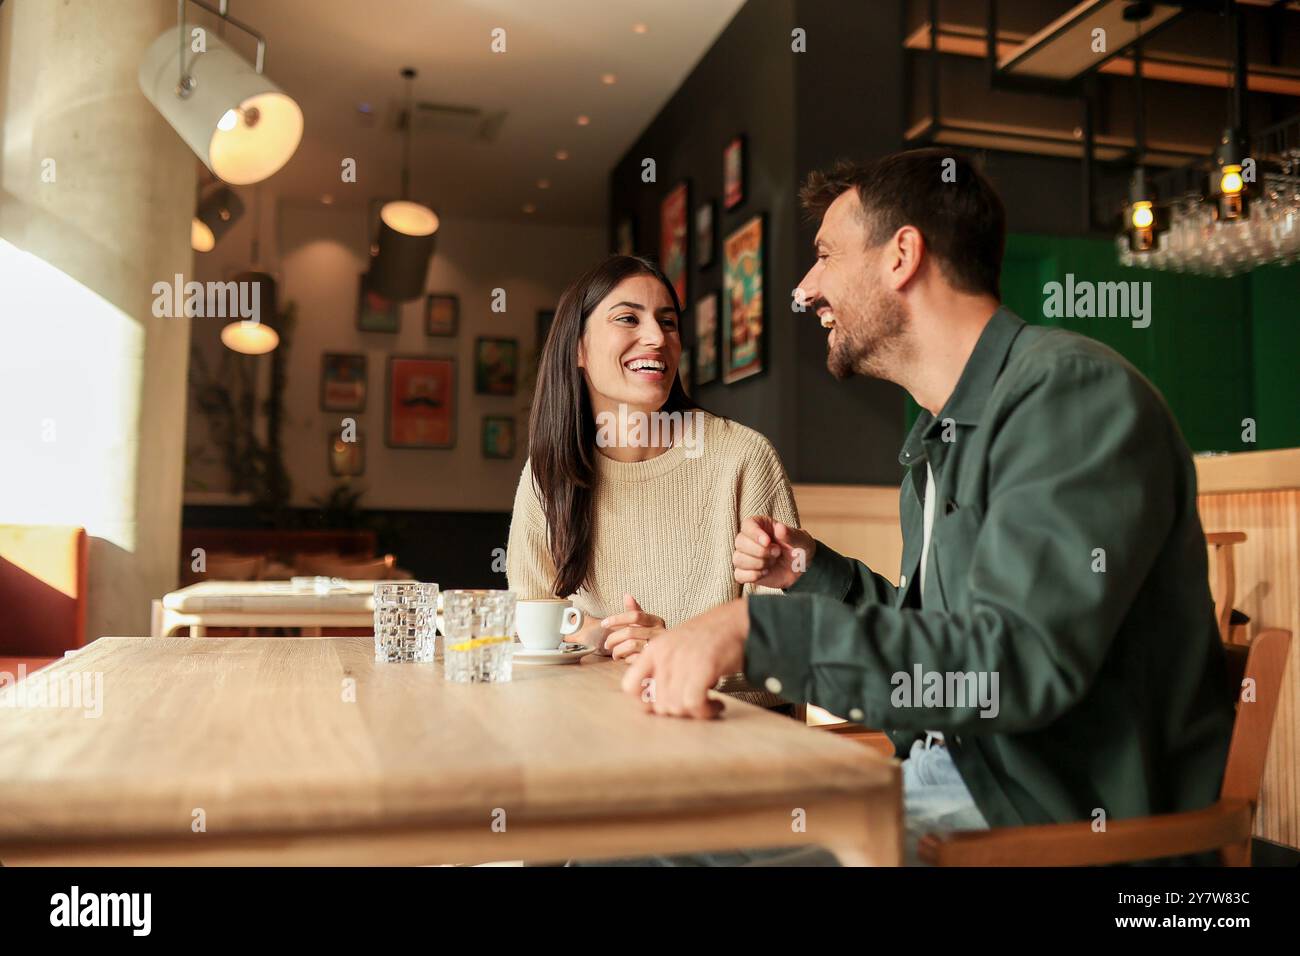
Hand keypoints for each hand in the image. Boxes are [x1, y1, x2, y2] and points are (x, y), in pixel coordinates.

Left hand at [602, 594, 666, 660]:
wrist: (669, 655)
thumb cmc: (650, 636)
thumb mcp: (644, 623)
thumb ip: (634, 610)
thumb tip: (627, 595)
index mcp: (656, 621)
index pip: (634, 615)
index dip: (617, 619)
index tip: (603, 624)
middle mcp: (659, 632)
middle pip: (629, 632)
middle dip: (613, 638)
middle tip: (607, 644)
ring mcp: (657, 647)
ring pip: (630, 645)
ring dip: (618, 650)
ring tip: (614, 653)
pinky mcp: (654, 661)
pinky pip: (635, 658)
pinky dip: (626, 659)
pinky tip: (625, 658)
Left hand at [621, 599, 748, 718]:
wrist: (735, 622)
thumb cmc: (708, 639)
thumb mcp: (676, 647)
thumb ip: (662, 670)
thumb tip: (654, 706)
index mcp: (653, 650)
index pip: (630, 686)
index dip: (644, 702)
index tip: (662, 704)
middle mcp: (664, 655)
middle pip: (657, 703)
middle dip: (677, 710)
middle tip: (694, 705)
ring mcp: (682, 660)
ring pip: (676, 706)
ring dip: (694, 713)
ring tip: (709, 705)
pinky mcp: (702, 667)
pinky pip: (694, 704)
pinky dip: (706, 711)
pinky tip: (716, 705)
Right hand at [732, 517, 814, 589]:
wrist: (801, 569)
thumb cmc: (800, 549)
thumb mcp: (801, 540)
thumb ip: (791, 534)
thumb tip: (780, 528)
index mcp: (761, 525)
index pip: (747, 525)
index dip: (755, 534)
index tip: (768, 542)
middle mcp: (750, 539)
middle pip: (740, 542)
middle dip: (760, 551)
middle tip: (777, 553)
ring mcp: (746, 556)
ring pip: (738, 559)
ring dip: (757, 563)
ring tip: (772, 563)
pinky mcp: (746, 572)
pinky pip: (739, 575)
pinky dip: (752, 575)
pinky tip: (766, 572)